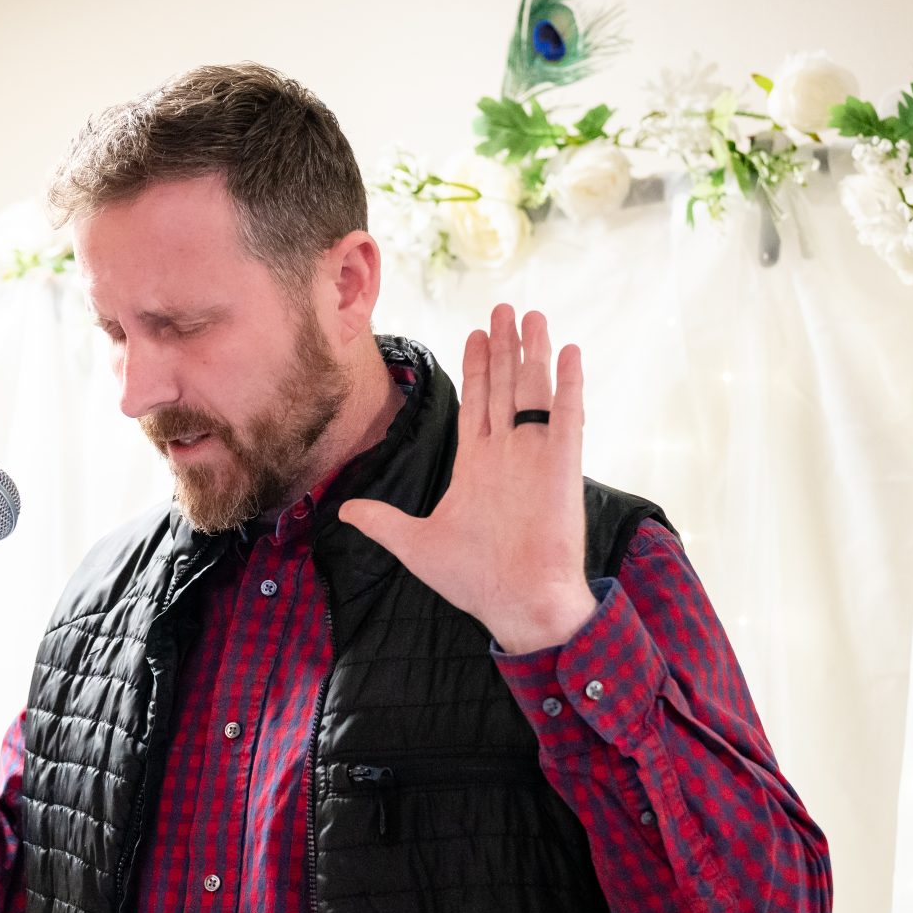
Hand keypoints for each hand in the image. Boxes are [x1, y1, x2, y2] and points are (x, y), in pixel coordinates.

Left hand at [338, 304, 595, 654]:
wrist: (518, 605)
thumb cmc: (474, 580)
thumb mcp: (416, 544)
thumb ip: (383, 521)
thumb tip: (344, 510)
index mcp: (477, 465)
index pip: (477, 403)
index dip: (477, 367)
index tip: (475, 333)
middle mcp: (508, 454)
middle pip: (504, 386)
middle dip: (503, 347)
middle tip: (503, 307)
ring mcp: (536, 457)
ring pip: (534, 392)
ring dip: (533, 353)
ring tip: (531, 315)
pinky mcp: (562, 467)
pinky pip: (567, 416)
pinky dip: (568, 384)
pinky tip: (569, 352)